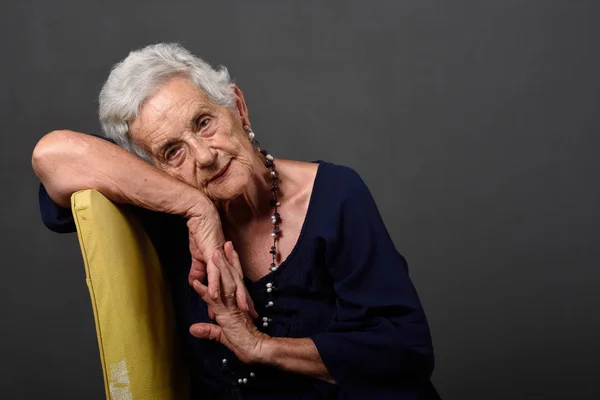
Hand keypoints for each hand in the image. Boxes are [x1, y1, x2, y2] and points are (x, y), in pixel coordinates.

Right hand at [187, 214, 256, 318]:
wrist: (200, 215)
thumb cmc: (200, 234)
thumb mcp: (199, 257)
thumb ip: (199, 271)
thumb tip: (196, 284)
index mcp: (226, 264)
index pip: (236, 284)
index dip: (243, 297)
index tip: (248, 311)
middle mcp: (227, 262)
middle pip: (239, 285)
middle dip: (245, 301)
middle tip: (252, 315)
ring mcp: (221, 260)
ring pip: (230, 280)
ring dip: (234, 296)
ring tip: (240, 310)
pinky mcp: (212, 255)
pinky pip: (214, 272)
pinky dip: (214, 284)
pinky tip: (214, 296)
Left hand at [189, 243, 266, 363]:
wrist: (257, 350)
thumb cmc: (244, 344)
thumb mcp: (223, 336)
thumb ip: (209, 331)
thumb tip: (194, 328)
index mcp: (237, 303)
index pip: (235, 280)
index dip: (233, 265)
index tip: (230, 251)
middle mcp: (235, 302)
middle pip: (233, 276)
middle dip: (229, 259)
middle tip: (227, 242)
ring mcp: (231, 307)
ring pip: (224, 283)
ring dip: (218, 268)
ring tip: (213, 253)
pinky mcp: (226, 315)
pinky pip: (213, 301)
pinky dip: (204, 291)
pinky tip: (195, 282)